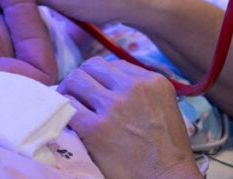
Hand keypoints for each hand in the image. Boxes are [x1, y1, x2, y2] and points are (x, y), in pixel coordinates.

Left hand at [59, 57, 199, 178]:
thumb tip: (114, 85)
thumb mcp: (165, 107)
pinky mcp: (95, 128)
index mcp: (153, 81)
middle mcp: (133, 87)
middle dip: (83, 78)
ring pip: (76, 80)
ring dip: (69, 90)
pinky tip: (67, 119)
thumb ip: (143, 91)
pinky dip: (64, 110)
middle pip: (92, 66)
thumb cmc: (168, 150)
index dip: (101, 76)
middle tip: (77, 92)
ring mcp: (113, 106)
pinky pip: (68, 107)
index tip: (97, 88)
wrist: (166, 177)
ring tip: (67, 102)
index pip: (115, 64)